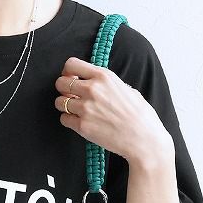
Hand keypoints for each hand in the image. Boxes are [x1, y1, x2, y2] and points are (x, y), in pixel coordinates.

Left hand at [54, 57, 171, 162]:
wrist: (143, 138)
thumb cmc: (139, 115)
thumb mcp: (126, 88)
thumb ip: (107, 83)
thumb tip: (93, 81)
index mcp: (103, 76)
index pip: (72, 64)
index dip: (67, 72)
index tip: (71, 78)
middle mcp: (92, 89)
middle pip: (60, 82)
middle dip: (63, 89)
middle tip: (71, 96)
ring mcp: (85, 108)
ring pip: (59, 102)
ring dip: (65, 106)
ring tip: (76, 110)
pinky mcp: (82, 126)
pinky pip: (64, 119)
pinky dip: (69, 120)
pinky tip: (79, 122)